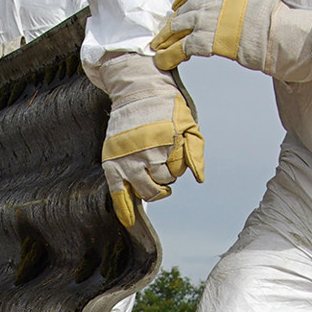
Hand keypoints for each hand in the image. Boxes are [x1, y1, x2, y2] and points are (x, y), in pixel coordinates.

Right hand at [97, 54, 204, 228]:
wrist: (136, 90)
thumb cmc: (164, 107)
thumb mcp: (188, 123)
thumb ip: (195, 151)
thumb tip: (199, 178)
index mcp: (168, 142)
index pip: (177, 171)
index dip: (177, 166)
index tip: (172, 154)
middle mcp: (148, 152)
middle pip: (162, 182)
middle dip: (165, 176)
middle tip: (160, 162)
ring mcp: (128, 158)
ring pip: (145, 190)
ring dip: (151, 188)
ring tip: (152, 177)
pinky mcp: (112, 162)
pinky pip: (118, 193)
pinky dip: (124, 209)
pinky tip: (129, 221)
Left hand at [152, 0, 311, 82]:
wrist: (275, 33)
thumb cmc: (271, 18)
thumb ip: (238, 0)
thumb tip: (236, 5)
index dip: (182, 3)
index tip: (175, 9)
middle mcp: (209, 1)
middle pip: (183, 11)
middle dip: (172, 23)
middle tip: (163, 33)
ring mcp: (205, 19)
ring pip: (177, 27)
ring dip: (166, 38)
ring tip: (158, 47)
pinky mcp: (204, 40)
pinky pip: (180, 47)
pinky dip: (169, 55)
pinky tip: (163, 61)